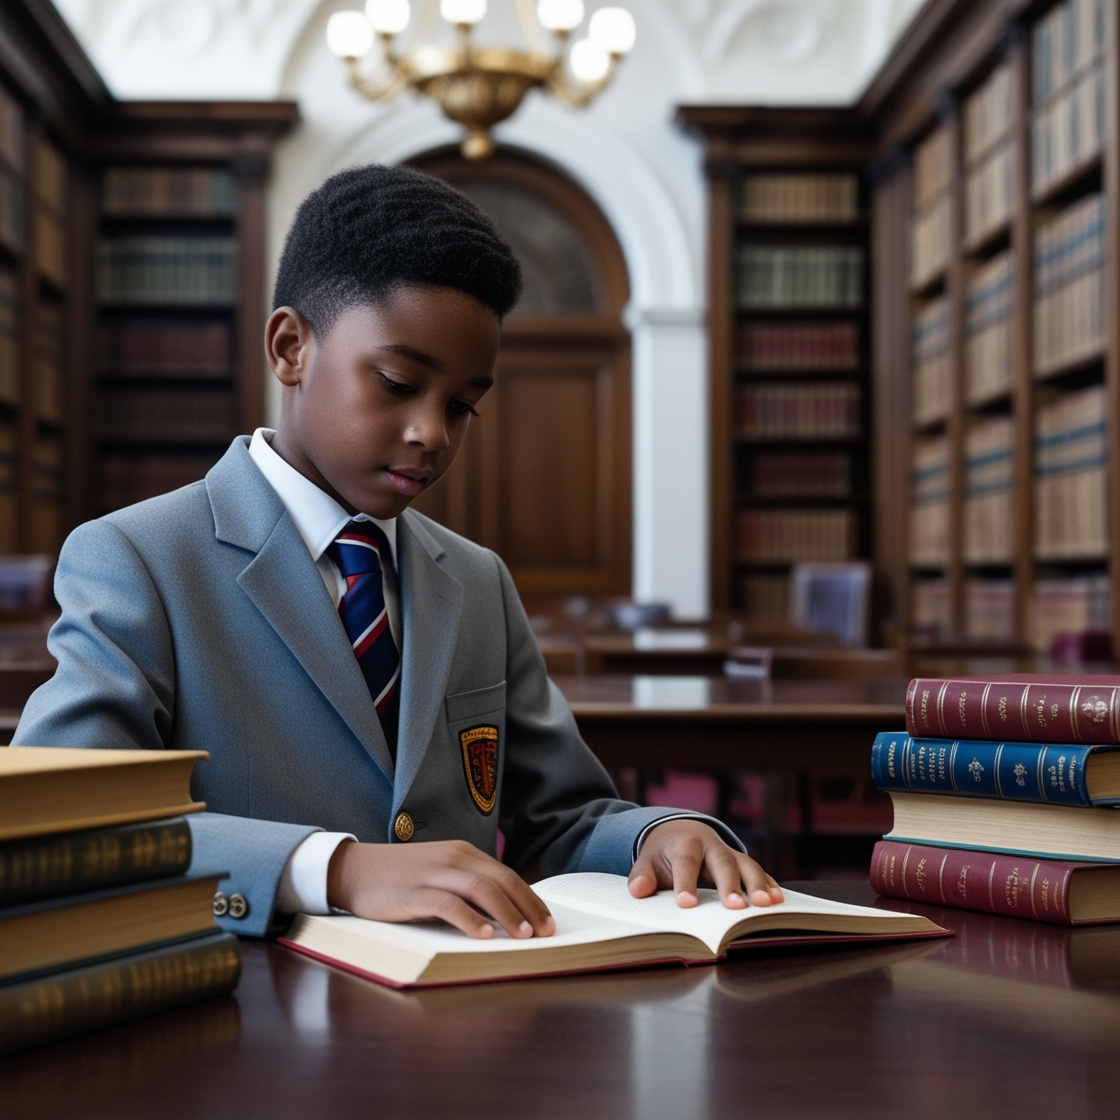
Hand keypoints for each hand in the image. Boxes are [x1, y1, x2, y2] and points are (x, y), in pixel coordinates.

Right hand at [326, 839, 555, 940]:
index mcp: (463, 853)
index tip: (549, 922)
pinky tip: (484, 936)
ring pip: (482, 889)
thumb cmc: (400, 879)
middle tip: (546, 933)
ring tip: (524, 937)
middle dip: (529, 908)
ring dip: (508, 914)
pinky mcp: (414, 891)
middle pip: (502, 881)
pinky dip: (470, 919)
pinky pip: (449, 904)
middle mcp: (454, 857)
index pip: (507, 875)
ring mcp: (435, 872)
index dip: (531, 898)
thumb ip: (466, 888)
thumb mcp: (439, 875)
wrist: (354, 869)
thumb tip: (503, 917)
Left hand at [628, 820, 783, 909]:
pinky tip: (778, 901)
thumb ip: (642, 876)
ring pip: (745, 865)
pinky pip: (758, 872)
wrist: (680, 830)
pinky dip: (769, 884)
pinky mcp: (741, 862)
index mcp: (685, 842)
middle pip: (722, 862)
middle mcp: (711, 844)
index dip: (686, 882)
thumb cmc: (664, 852)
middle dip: (729, 884)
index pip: (685, 862)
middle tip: (735, 907)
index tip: (686, 904)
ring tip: (766, 905)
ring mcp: (729, 852)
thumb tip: (638, 892)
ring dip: (757, 884)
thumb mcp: (648, 860)